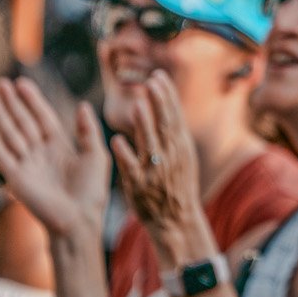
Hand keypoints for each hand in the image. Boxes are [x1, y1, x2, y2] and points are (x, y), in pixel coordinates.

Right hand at [0, 79, 108, 241]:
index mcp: (60, 146)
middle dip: (12, 103)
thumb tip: (83, 105)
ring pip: (10, 134)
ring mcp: (27, 165)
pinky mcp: (16, 178)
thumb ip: (88, 131)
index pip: (42, 117)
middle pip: (23, 122)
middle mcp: (40, 153)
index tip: (22, 83)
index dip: (33, 101)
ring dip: (0, 116)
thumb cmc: (91, 191)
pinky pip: (2, 156)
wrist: (79, 220)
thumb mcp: (96, 156)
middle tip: (0, 83)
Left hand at [109, 71, 214, 266]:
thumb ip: (172, 134)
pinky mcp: (141, 187)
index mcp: (181, 147)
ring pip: (150, 144)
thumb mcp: (181, 157)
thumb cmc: (176, 186)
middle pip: (166, 125)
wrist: (176, 221)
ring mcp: (156, 171)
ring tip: (138, 105)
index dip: (168, 96)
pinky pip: (132, 169)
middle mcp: (171, 157)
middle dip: (160, 102)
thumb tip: (166, 104)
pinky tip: (116, 141)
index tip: (159, 76)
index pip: (175, 116)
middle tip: (152, 80)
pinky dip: (125, 154)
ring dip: (144, 125)